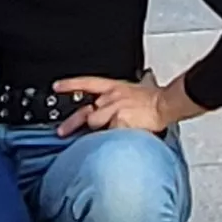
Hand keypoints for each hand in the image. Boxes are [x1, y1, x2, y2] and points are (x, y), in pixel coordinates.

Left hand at [56, 76, 177, 135]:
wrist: (165, 104)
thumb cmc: (151, 102)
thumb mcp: (129, 93)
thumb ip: (113, 100)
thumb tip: (100, 110)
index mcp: (113, 87)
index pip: (86, 82)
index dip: (70, 84)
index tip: (56, 86)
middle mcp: (111, 96)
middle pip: (85, 111)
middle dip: (71, 123)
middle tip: (62, 132)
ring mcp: (114, 108)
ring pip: (95, 123)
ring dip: (99, 133)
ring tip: (112, 136)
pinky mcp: (119, 121)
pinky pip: (108, 135)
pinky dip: (111, 139)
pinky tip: (119, 139)